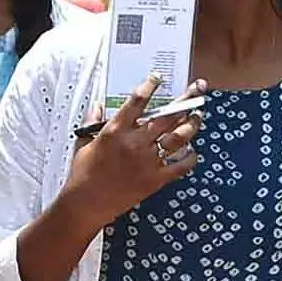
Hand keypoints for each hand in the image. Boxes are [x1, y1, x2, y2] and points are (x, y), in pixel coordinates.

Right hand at [62, 74, 206, 230]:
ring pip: (177, 137)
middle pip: (166, 116)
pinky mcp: (155, 179)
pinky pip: (180, 166)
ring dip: (191, 124)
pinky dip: (190, 157)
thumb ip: (93, 121)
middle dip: (186, 99)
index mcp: (115, 131)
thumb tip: (98, 104)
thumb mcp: (85, 143)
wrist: (86, 204)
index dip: (149, 86)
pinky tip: (194, 150)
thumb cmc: (82, 174)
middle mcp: (134, 142)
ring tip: (198, 115)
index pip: (136, 102)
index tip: (159, 76)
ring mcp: (147, 161)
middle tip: (199, 88)